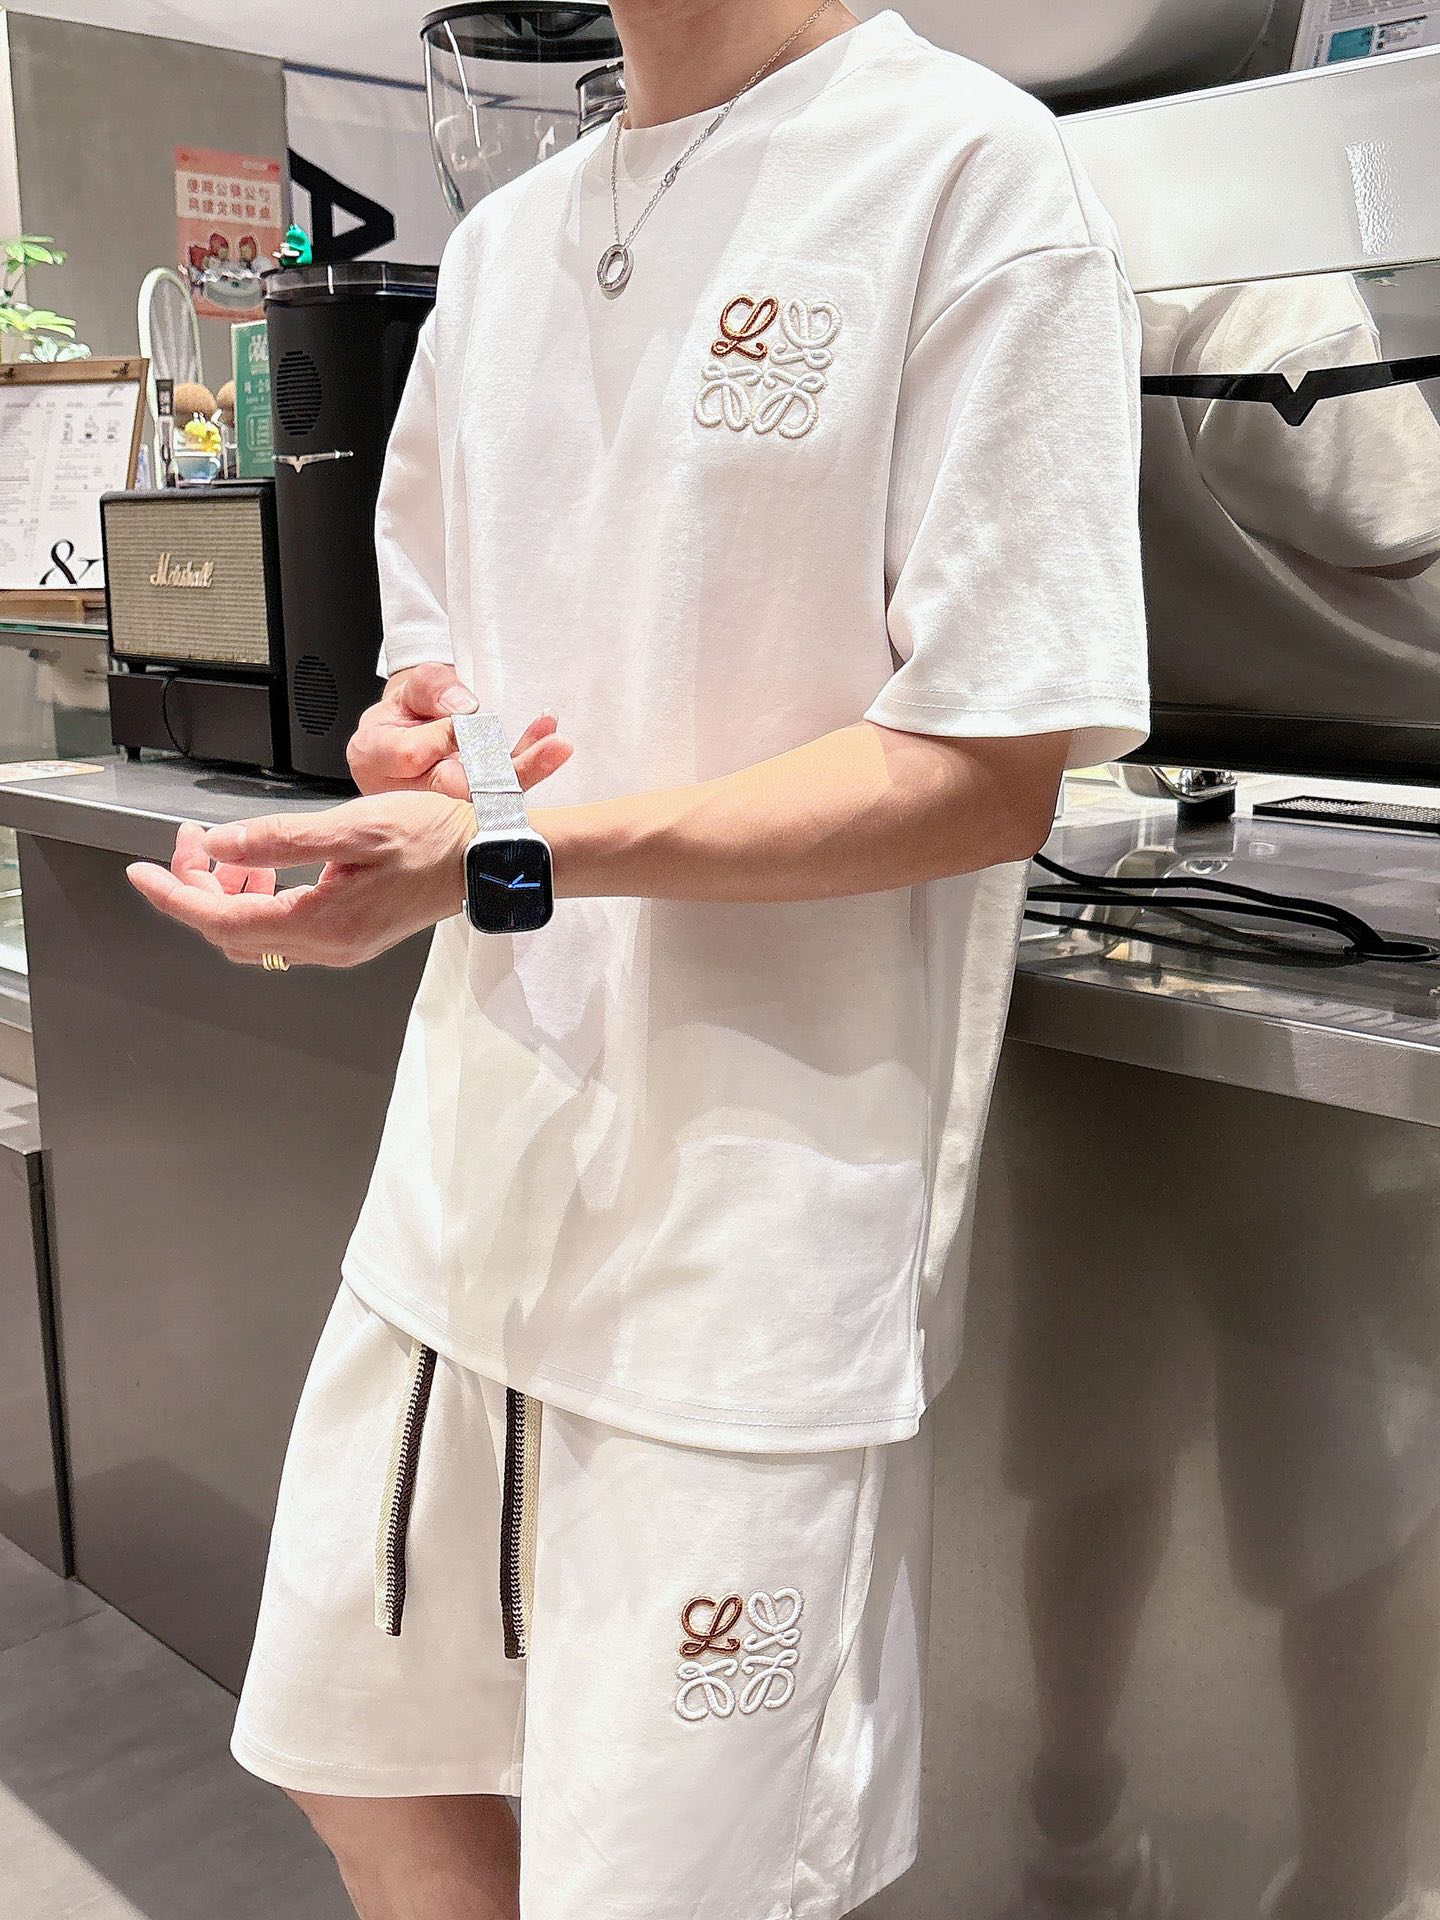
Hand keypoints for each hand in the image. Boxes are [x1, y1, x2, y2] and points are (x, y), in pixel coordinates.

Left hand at [125, 791, 477, 968]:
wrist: (489, 859)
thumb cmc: (436, 838)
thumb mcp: (355, 826)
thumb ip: (282, 838)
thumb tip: (220, 844)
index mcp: (323, 924)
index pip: (222, 918)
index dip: (174, 894)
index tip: (140, 872)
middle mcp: (326, 946)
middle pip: (230, 930)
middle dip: (198, 887)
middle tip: (191, 840)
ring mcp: (338, 945)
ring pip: (253, 932)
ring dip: (228, 892)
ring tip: (231, 848)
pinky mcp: (349, 935)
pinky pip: (282, 926)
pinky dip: (258, 896)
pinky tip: (266, 864)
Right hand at [348, 663, 570, 799]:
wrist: (416, 724)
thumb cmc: (407, 708)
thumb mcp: (411, 685)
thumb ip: (434, 689)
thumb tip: (464, 708)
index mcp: (374, 756)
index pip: (411, 755)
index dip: (444, 738)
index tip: (469, 717)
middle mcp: (406, 790)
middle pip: (457, 785)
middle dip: (505, 769)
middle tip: (549, 747)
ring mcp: (439, 802)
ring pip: (486, 794)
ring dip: (527, 769)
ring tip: (557, 746)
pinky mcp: (468, 803)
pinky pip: (501, 790)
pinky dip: (529, 766)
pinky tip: (551, 744)